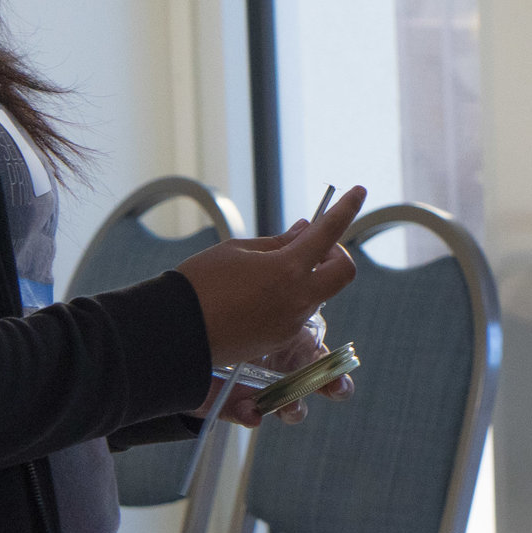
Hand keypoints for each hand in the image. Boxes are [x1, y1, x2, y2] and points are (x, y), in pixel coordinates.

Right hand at [176, 186, 365, 366]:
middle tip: (311, 246)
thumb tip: (306, 230)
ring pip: (320, 293)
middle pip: (344, 272)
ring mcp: (291, 324)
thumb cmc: (198, 284)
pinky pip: (298, 313)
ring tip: (271, 270)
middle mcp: (297, 300)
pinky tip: (261, 293)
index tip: (358, 191)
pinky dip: (291, 296)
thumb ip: (278, 242)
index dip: (347, 207)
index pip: (330, 232)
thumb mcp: (237, 251)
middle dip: (335, 254)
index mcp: (287, 270)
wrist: (173, 334)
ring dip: (309, 276)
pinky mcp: (279, 340)